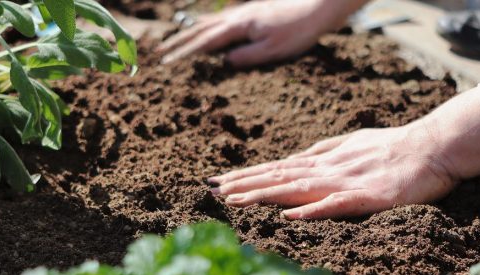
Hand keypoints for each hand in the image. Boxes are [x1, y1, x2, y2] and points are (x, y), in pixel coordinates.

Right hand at [157, 0, 359, 66]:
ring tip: (176, 41)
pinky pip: (222, 19)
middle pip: (201, 30)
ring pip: (210, 22)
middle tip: (161, 53)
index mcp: (240, 26)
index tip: (168, 62)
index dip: (185, 53)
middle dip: (180, 42)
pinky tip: (206, 27)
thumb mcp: (273, 50)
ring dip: (190, 32)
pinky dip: (208, 24)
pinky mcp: (252, 12)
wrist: (318, 7)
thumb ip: (247, 56)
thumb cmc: (299, 31)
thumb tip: (224, 62)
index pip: (205, 42)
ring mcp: (244, 12)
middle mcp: (238, 16)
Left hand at [208, 90, 479, 219]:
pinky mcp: (368, 197)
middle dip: (244, 184)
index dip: (248, 175)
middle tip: (211, 190)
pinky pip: (336, 204)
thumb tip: (298, 157)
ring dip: (264, 194)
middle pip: (279, 177)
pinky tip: (289, 215)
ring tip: (234, 200)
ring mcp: (346, 182)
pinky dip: (311, 210)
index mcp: (324, 161)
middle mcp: (328, 170)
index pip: (278, 169)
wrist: (433, 146)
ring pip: (297, 189)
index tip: (220, 181)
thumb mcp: (352, 144)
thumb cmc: (394, 146)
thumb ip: (325, 151)